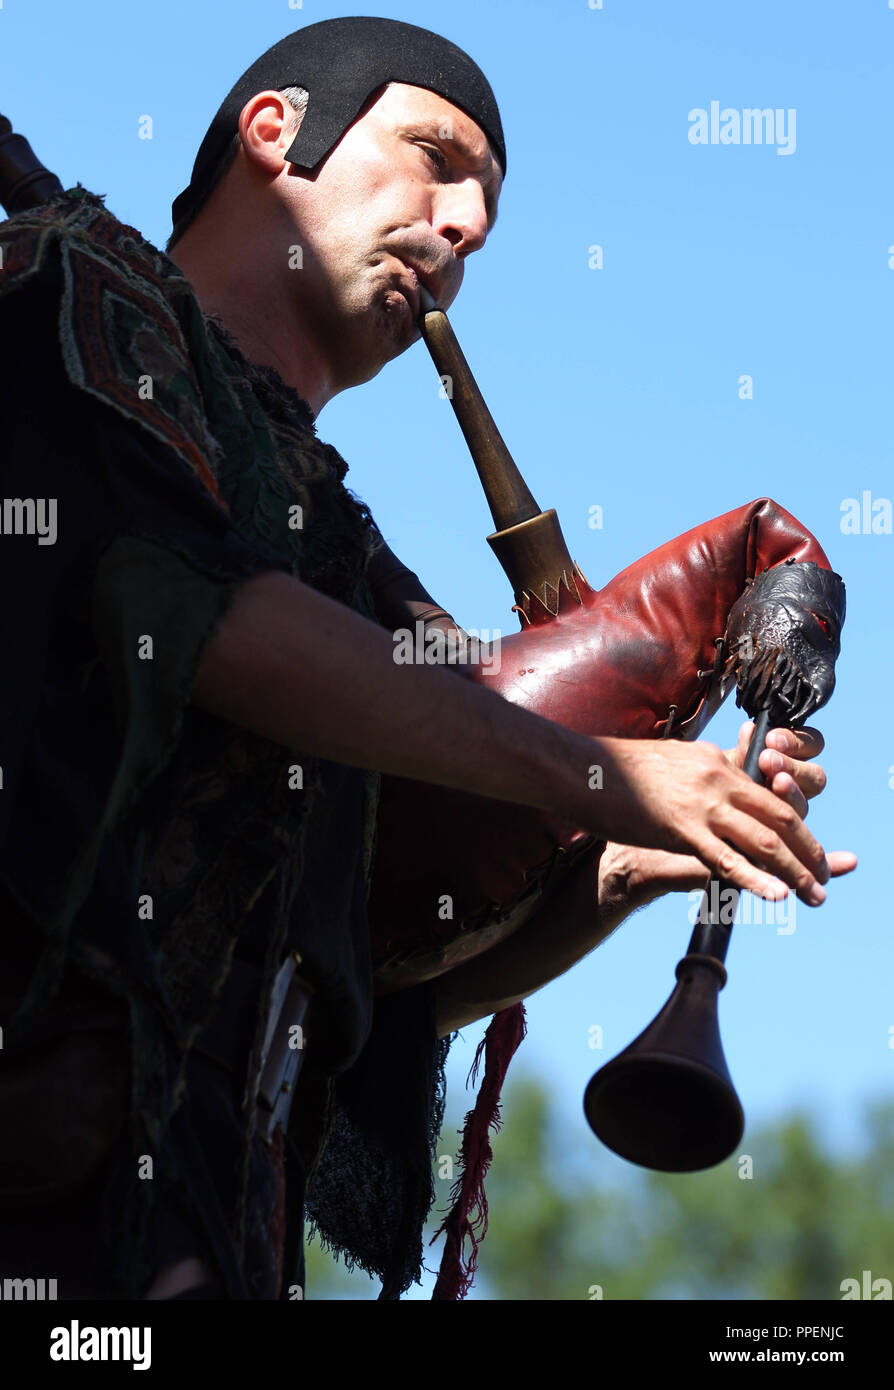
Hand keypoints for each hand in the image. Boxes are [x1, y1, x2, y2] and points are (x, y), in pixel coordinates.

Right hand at [594, 732, 854, 905]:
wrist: (579, 770)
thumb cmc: (617, 772)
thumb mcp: (670, 763)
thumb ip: (701, 774)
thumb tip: (722, 780)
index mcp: (716, 761)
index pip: (772, 792)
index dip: (799, 820)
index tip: (810, 846)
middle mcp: (718, 777)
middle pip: (782, 815)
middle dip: (810, 850)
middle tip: (824, 876)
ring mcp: (702, 802)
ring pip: (765, 839)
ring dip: (796, 870)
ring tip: (814, 894)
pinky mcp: (680, 827)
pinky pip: (727, 858)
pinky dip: (757, 879)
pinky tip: (777, 895)